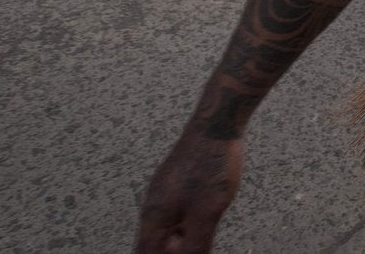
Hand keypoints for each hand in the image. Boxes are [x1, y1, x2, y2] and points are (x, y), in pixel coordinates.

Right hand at [135, 132, 244, 253]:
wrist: (217, 124)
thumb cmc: (211, 165)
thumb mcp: (207, 213)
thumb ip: (195, 244)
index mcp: (154, 215)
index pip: (146, 253)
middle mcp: (154, 204)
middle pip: (154, 242)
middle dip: (170, 252)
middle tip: (195, 251)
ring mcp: (165, 191)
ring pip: (167, 227)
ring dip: (179, 241)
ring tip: (198, 244)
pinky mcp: (178, 182)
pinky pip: (177, 213)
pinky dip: (185, 226)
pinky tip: (202, 225)